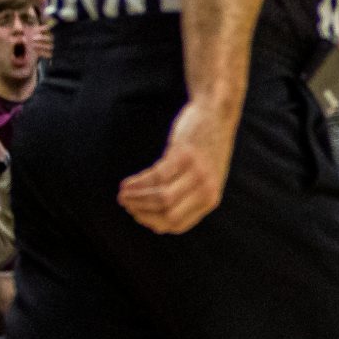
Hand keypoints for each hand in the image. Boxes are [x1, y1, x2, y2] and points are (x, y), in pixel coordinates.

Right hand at [118, 98, 235, 232]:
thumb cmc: (205, 148)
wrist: (217, 114)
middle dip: (141, 212)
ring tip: (122, 195)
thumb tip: (156, 218)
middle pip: (167, 214)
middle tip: (126, 204)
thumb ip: (188, 196)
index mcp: (210, 199)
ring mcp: (197, 173)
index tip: (138, 215)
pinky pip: (156, 176)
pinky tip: (126, 183)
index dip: (153, 223)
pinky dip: (138, 182)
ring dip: (136, 198)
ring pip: (160, 197)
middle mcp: (206, 189)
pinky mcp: (185, 155)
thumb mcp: (204, 177)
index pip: (177, 224)